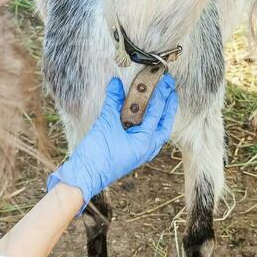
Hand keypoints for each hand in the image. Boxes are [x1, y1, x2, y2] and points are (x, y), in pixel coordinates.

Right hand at [49, 76, 177, 201]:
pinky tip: (146, 118)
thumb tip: (115, 83)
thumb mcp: (106, 123)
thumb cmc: (97, 154)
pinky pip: (147, 138)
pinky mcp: (132, 154)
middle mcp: (147, 149)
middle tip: (171, 90)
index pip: (156, 113)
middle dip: (169, 107)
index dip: (161, 95)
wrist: (85, 176)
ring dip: (161, 117)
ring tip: (164, 102)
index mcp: (145, 142)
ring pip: (158, 133)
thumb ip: (113, 102)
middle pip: (164, 125)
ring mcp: (141, 153)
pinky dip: (149, 125)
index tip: (164, 81)